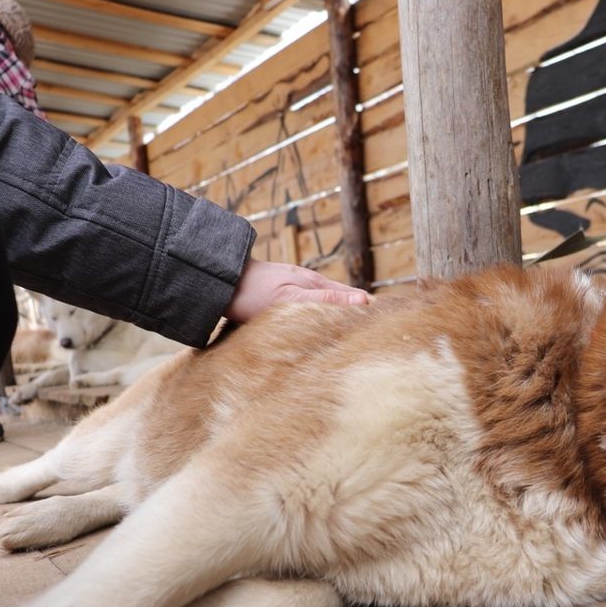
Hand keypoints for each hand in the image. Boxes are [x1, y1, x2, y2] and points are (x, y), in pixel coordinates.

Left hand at [225, 259, 370, 322]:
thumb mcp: (293, 298)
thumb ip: (327, 299)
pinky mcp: (279, 294)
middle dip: (356, 309)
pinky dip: (319, 313)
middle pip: (339, 297)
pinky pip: (307, 305)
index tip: (387, 319)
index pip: (351, 296)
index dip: (367, 307)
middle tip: (376, 325)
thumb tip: (363, 300)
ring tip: (353, 325)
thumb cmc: (253, 292)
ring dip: (338, 311)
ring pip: (322, 301)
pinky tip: (317, 321)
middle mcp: (305, 282)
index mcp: (313, 283)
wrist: (218, 280)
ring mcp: (292, 286)